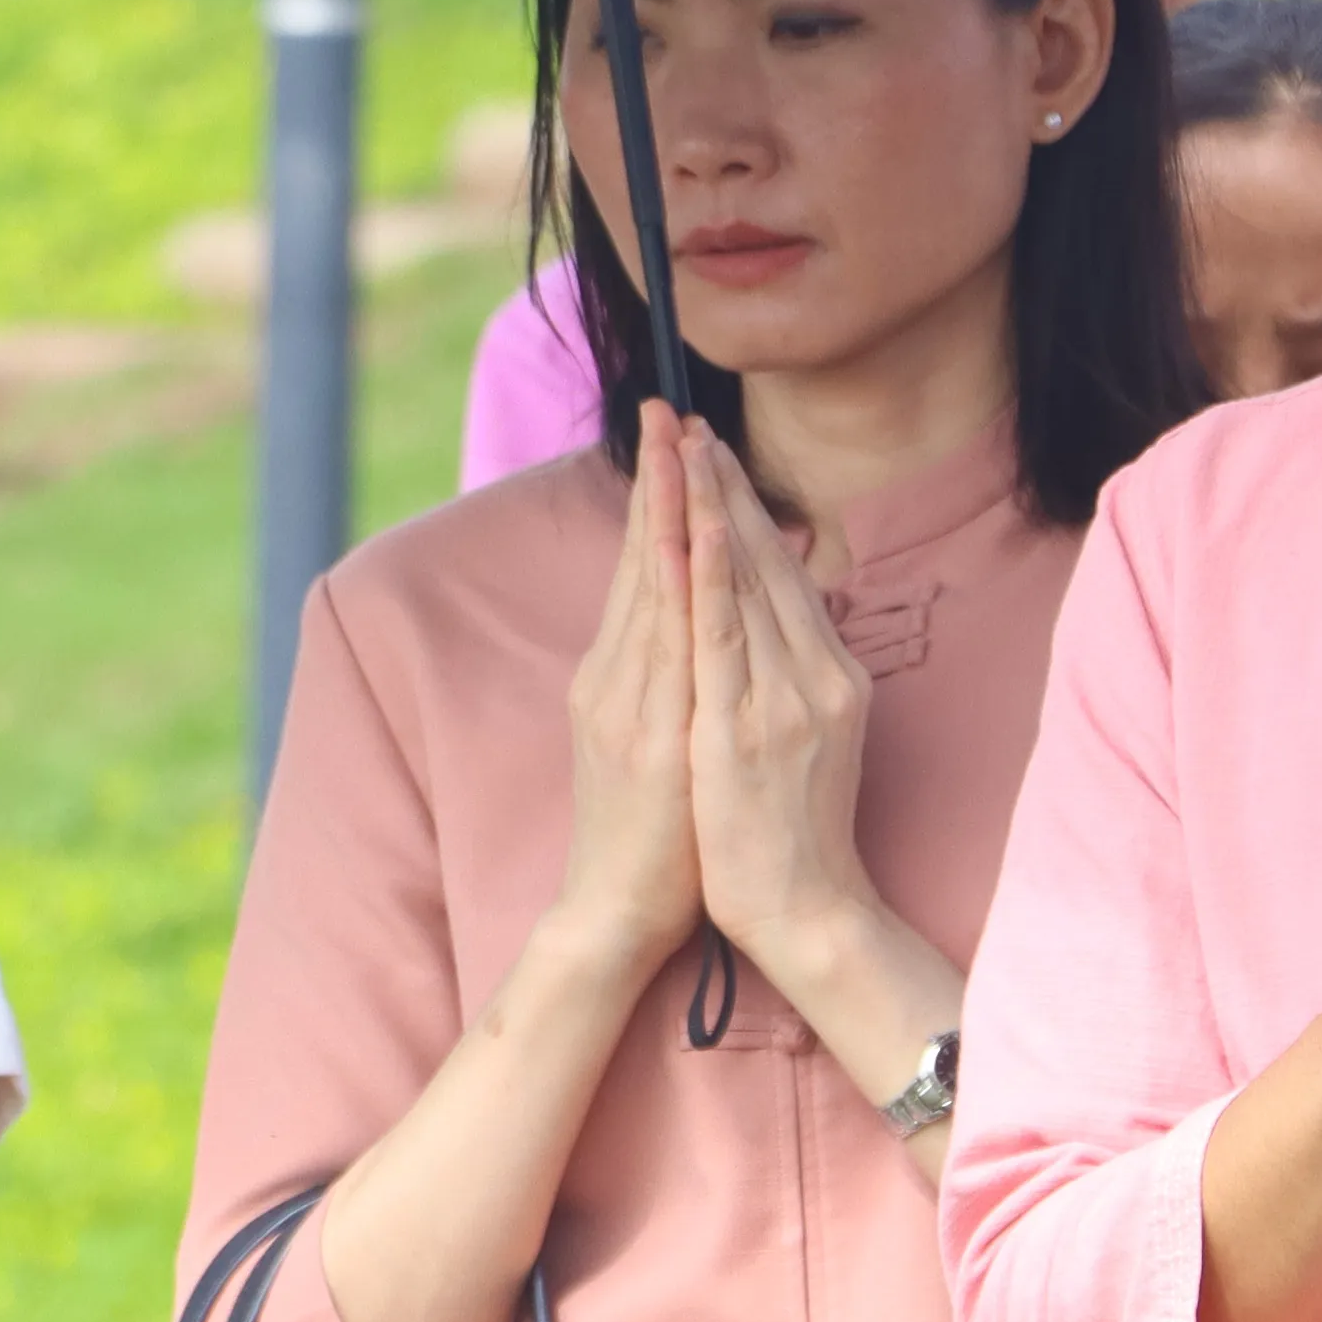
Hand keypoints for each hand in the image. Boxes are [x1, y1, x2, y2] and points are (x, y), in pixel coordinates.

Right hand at [549, 407, 707, 971]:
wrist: (618, 912)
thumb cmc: (652, 835)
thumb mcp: (658, 738)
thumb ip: (674, 677)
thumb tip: (707, 621)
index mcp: (617, 675)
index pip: (645, 568)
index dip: (658, 499)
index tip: (673, 437)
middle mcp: (615, 676)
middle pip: (642, 560)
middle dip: (657, 482)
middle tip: (667, 408)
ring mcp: (627, 701)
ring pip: (653, 588)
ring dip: (668, 511)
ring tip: (677, 445)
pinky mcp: (645, 733)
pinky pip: (669, 645)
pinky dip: (681, 586)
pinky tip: (691, 538)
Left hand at [678, 440, 882, 985]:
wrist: (805, 913)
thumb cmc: (795, 837)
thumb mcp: (811, 743)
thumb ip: (797, 680)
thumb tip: (778, 629)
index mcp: (830, 677)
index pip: (782, 576)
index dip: (746, 512)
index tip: (712, 457)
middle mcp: (815, 676)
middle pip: (766, 563)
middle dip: (724, 490)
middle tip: (689, 425)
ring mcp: (783, 699)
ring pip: (745, 585)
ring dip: (713, 509)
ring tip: (684, 448)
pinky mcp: (745, 728)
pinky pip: (725, 636)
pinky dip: (714, 575)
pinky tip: (699, 526)